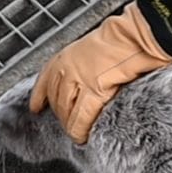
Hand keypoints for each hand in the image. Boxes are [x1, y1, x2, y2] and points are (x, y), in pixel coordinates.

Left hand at [28, 0, 171, 143]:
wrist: (135, 36)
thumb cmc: (123, 38)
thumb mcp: (94, 46)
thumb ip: (85, 63)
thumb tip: (88, 78)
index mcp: (67, 56)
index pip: (45, 80)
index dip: (40, 97)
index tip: (36, 108)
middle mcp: (67, 68)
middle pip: (56, 99)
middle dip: (60, 115)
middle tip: (66, 124)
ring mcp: (79, 80)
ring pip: (65, 110)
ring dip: (69, 124)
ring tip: (75, 133)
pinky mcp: (93, 92)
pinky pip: (80, 118)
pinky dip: (79, 130)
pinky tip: (81, 137)